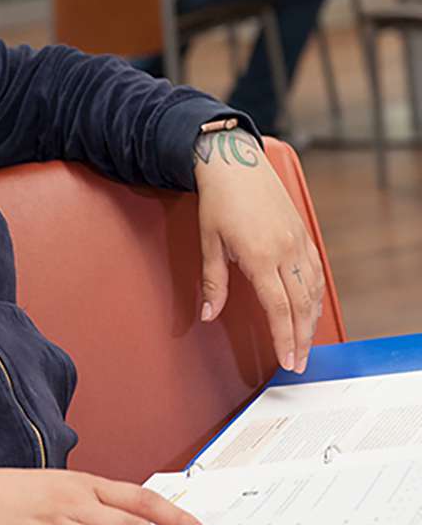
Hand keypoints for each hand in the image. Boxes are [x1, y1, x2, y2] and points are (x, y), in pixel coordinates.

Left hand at [193, 129, 324, 372]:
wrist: (235, 162)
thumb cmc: (218, 201)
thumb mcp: (209, 242)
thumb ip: (213, 282)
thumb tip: (208, 315)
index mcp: (260, 257)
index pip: (279, 309)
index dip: (283, 338)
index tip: (287, 361)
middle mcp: (286, 251)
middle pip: (301, 306)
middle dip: (301, 338)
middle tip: (298, 362)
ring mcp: (298, 241)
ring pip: (313, 291)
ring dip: (311, 321)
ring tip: (305, 343)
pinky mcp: (304, 233)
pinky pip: (316, 271)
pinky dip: (317, 295)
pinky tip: (312, 309)